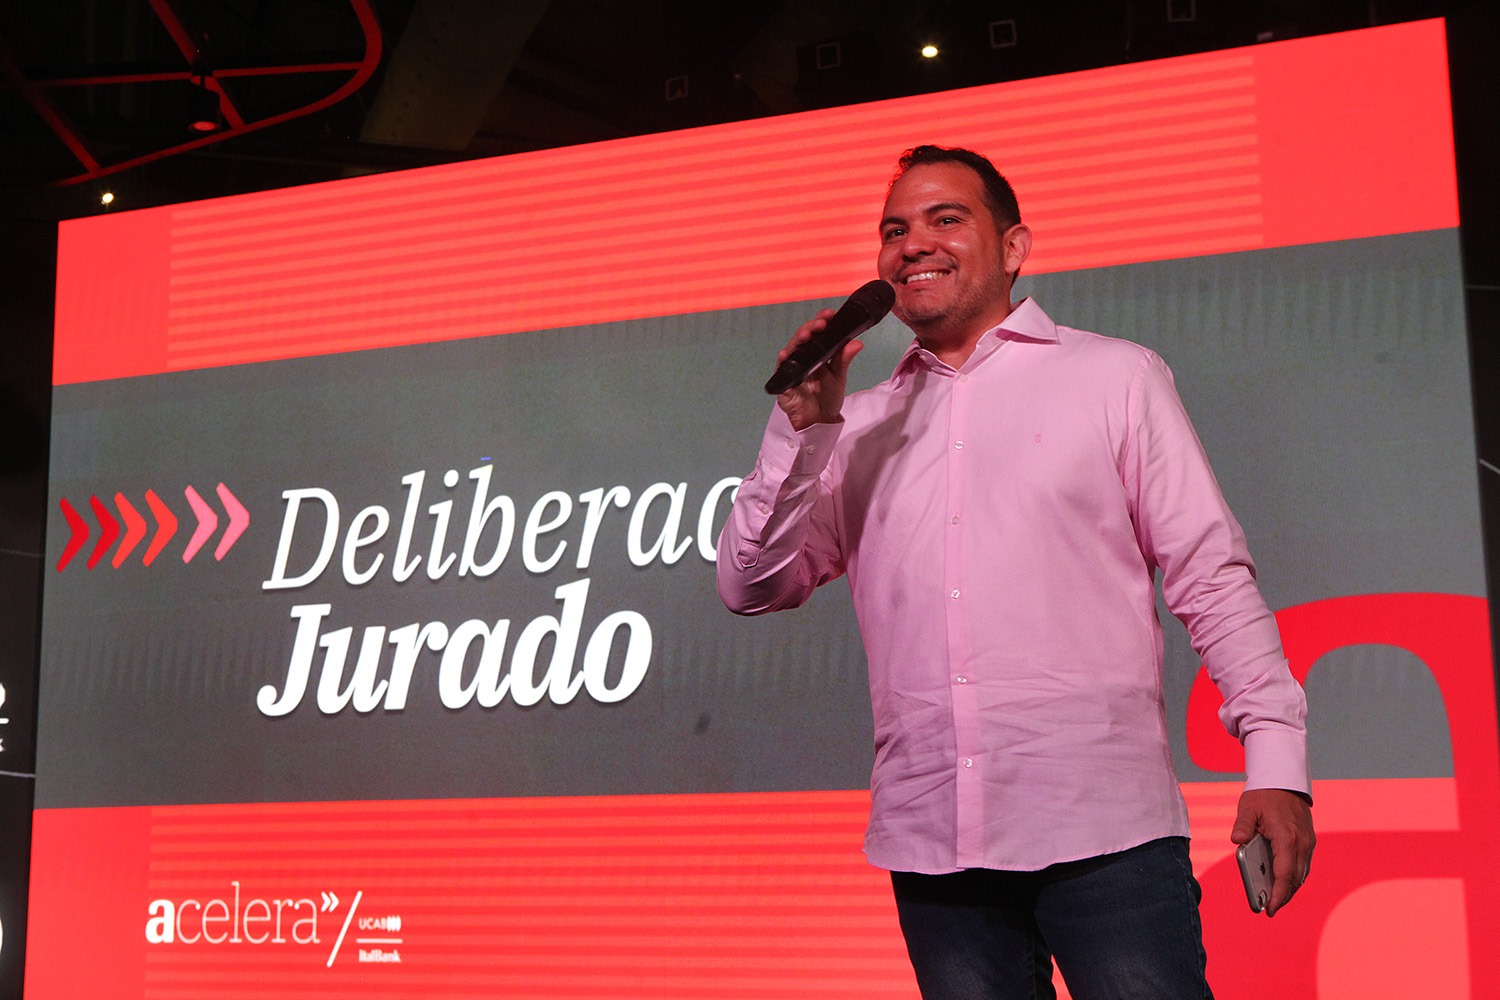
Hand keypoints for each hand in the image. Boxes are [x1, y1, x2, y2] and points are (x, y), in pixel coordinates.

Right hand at [775, 309, 864, 430]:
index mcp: (816, 352)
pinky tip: (786, 353)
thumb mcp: (838, 376)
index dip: (821, 321)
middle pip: (803, 336)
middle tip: (821, 323)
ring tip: (807, 334)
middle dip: (811, 327)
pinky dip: (783, 360)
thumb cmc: (827, 397)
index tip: (830, 314)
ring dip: (798, 339)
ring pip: (792, 348)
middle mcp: (803, 356)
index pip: (817, 331)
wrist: (819, 420)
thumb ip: (844, 359)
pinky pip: (781, 368)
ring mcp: (792, 367)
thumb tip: (857, 342)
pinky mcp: (784, 380)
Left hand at [1231, 788, 1314, 916]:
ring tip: (1275, 900)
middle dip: (1283, 897)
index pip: (1284, 874)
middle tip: (1269, 910)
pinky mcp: (1309, 840)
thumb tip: (1237, 841)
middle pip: (1295, 879)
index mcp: (1286, 838)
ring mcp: (1308, 842)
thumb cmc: (1264, 795)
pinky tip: (1283, 883)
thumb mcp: (1248, 808)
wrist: (1284, 780)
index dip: (1278, 895)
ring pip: (1301, 874)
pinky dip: (1294, 877)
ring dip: (1290, 888)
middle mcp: (1301, 843)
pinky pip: (1303, 865)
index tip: (1270, 909)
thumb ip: (1243, 825)